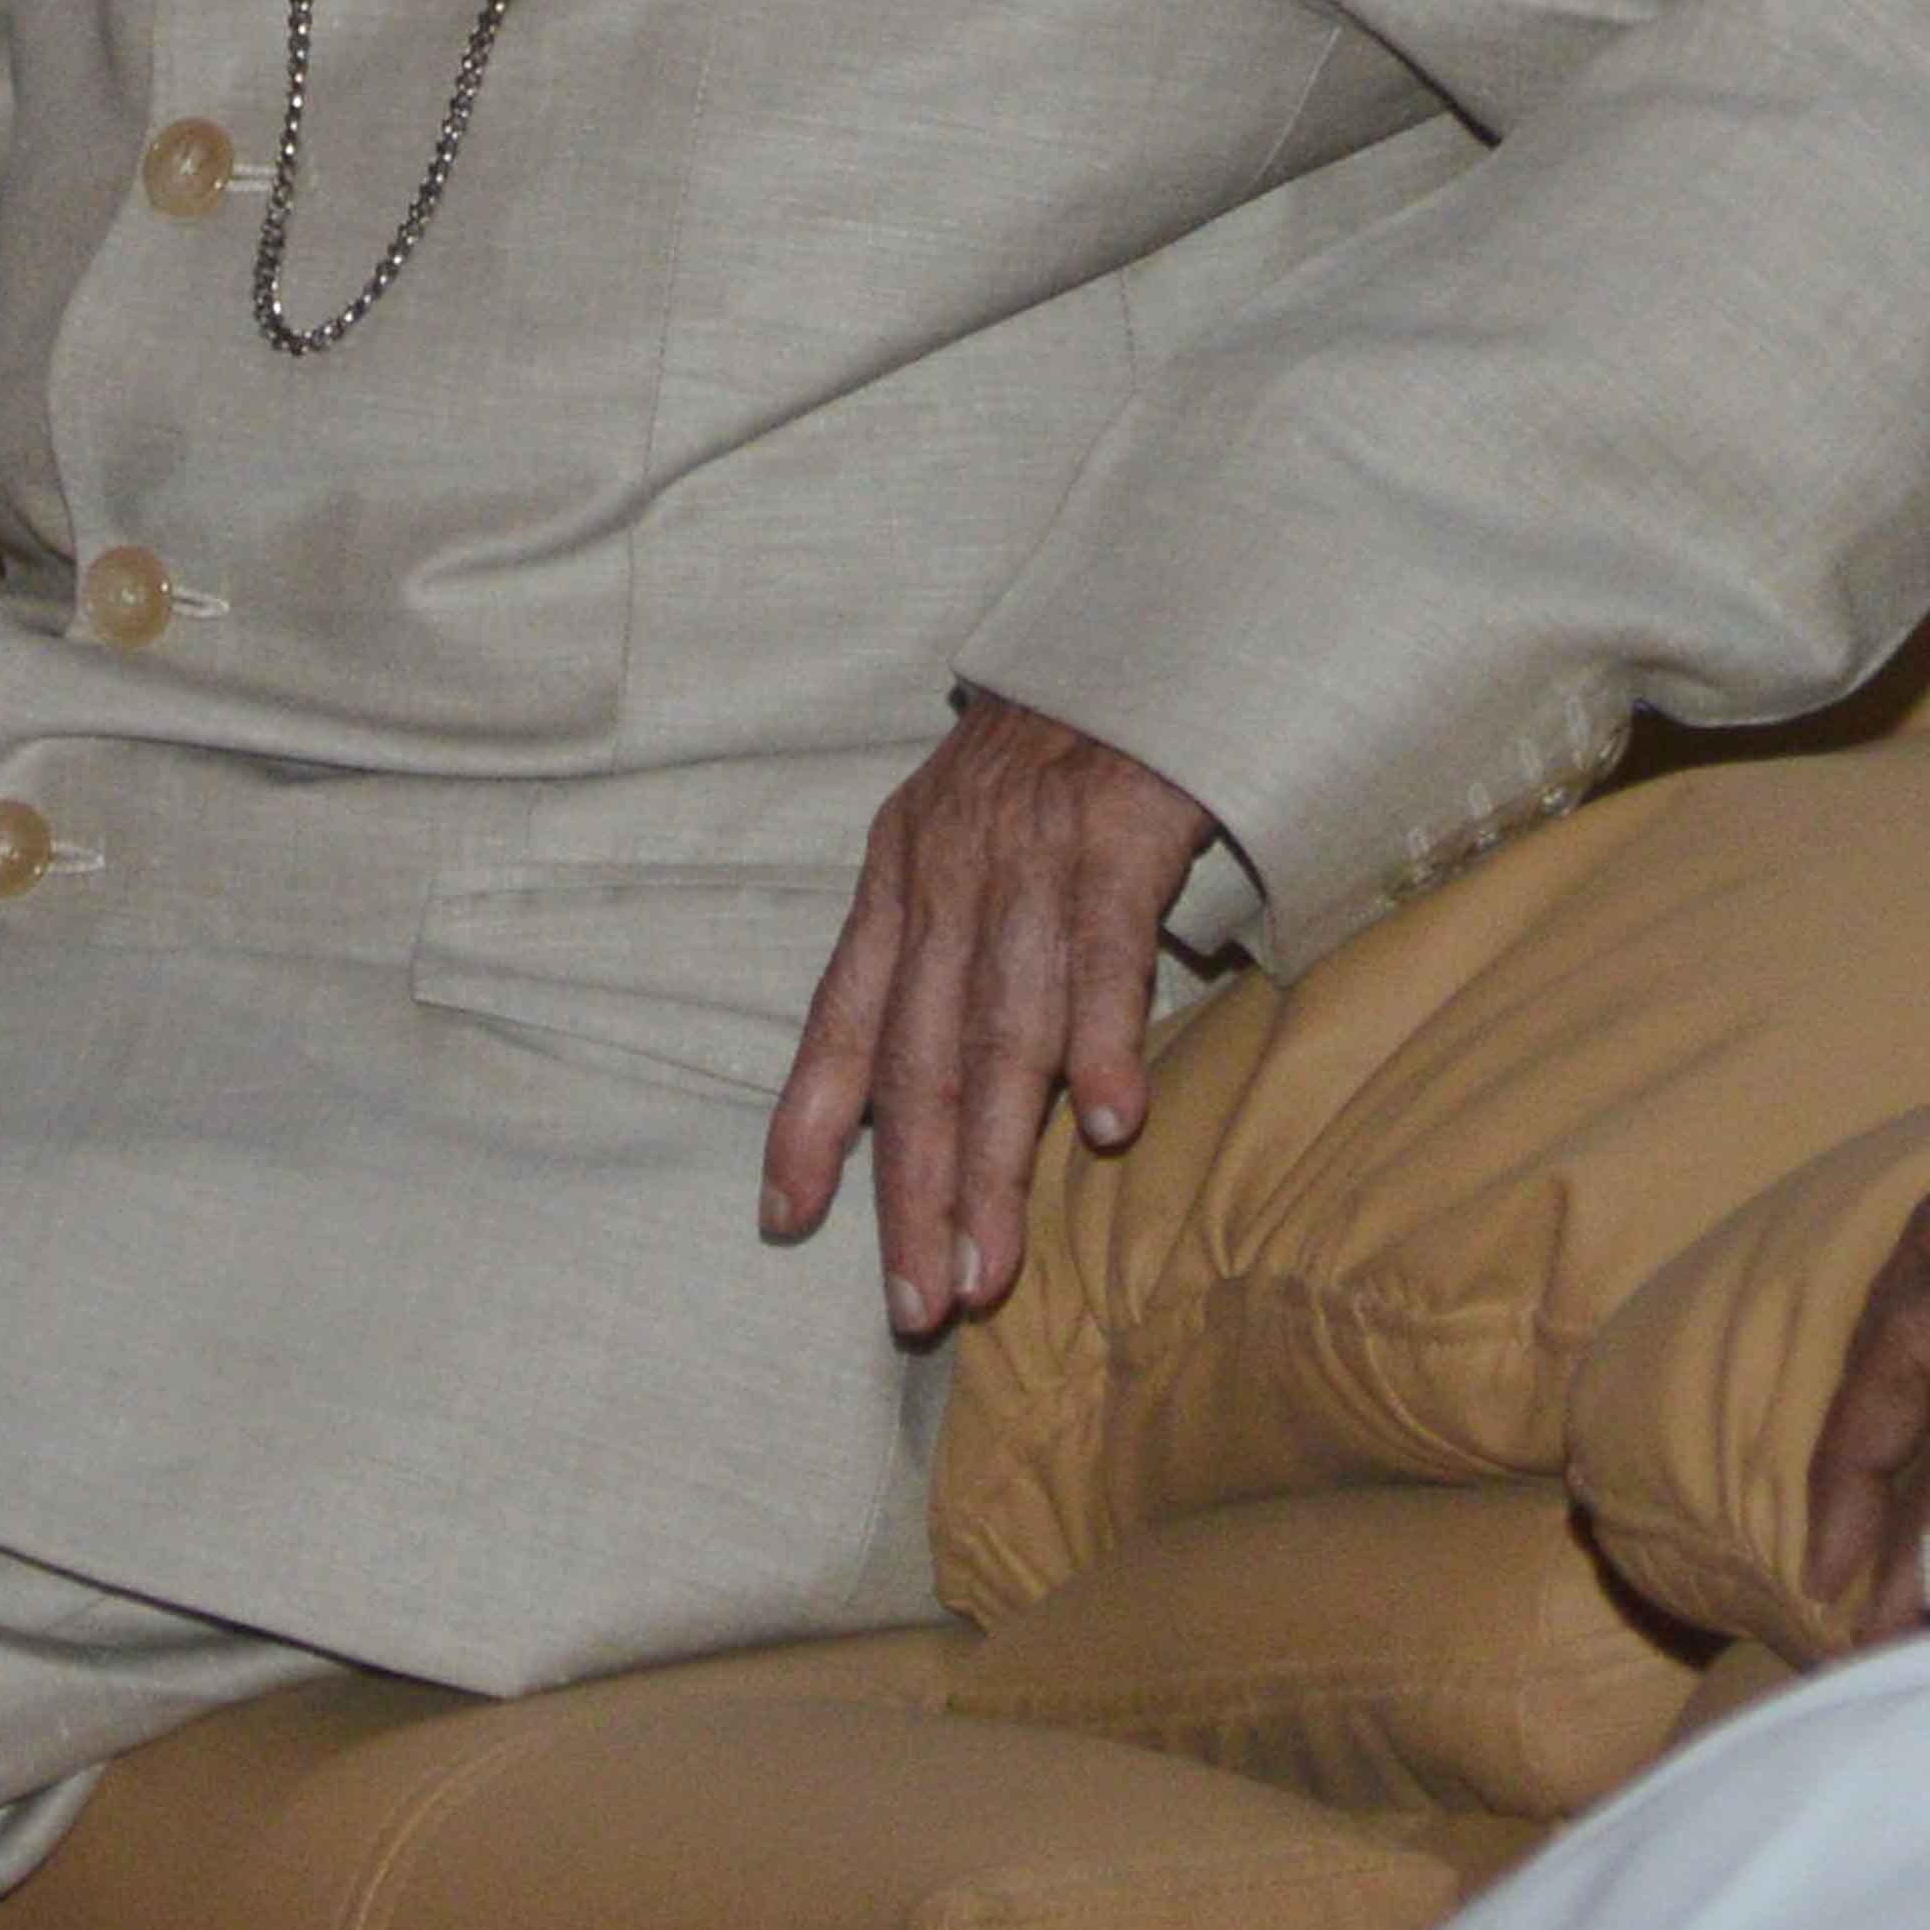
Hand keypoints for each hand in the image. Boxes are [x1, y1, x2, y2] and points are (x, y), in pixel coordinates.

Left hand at [762, 689, 1219, 1338]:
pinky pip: (1105, 949)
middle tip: (918, 1305)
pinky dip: (1101, 1038)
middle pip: (921, 1055)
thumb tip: (925, 1083)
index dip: (810, 1120)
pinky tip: (1107, 1123)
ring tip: (990, 1270)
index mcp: (900, 872)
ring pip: (1002, 1028)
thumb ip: (943, 946)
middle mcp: (948, 869)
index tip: (784, 1220)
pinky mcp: (1120, 826)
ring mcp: (1031, 849)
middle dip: (914, 1191)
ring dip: (996, 1159)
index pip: (842, 1015)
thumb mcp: (964, 830)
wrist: (1145, 624)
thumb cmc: (1061, 750)